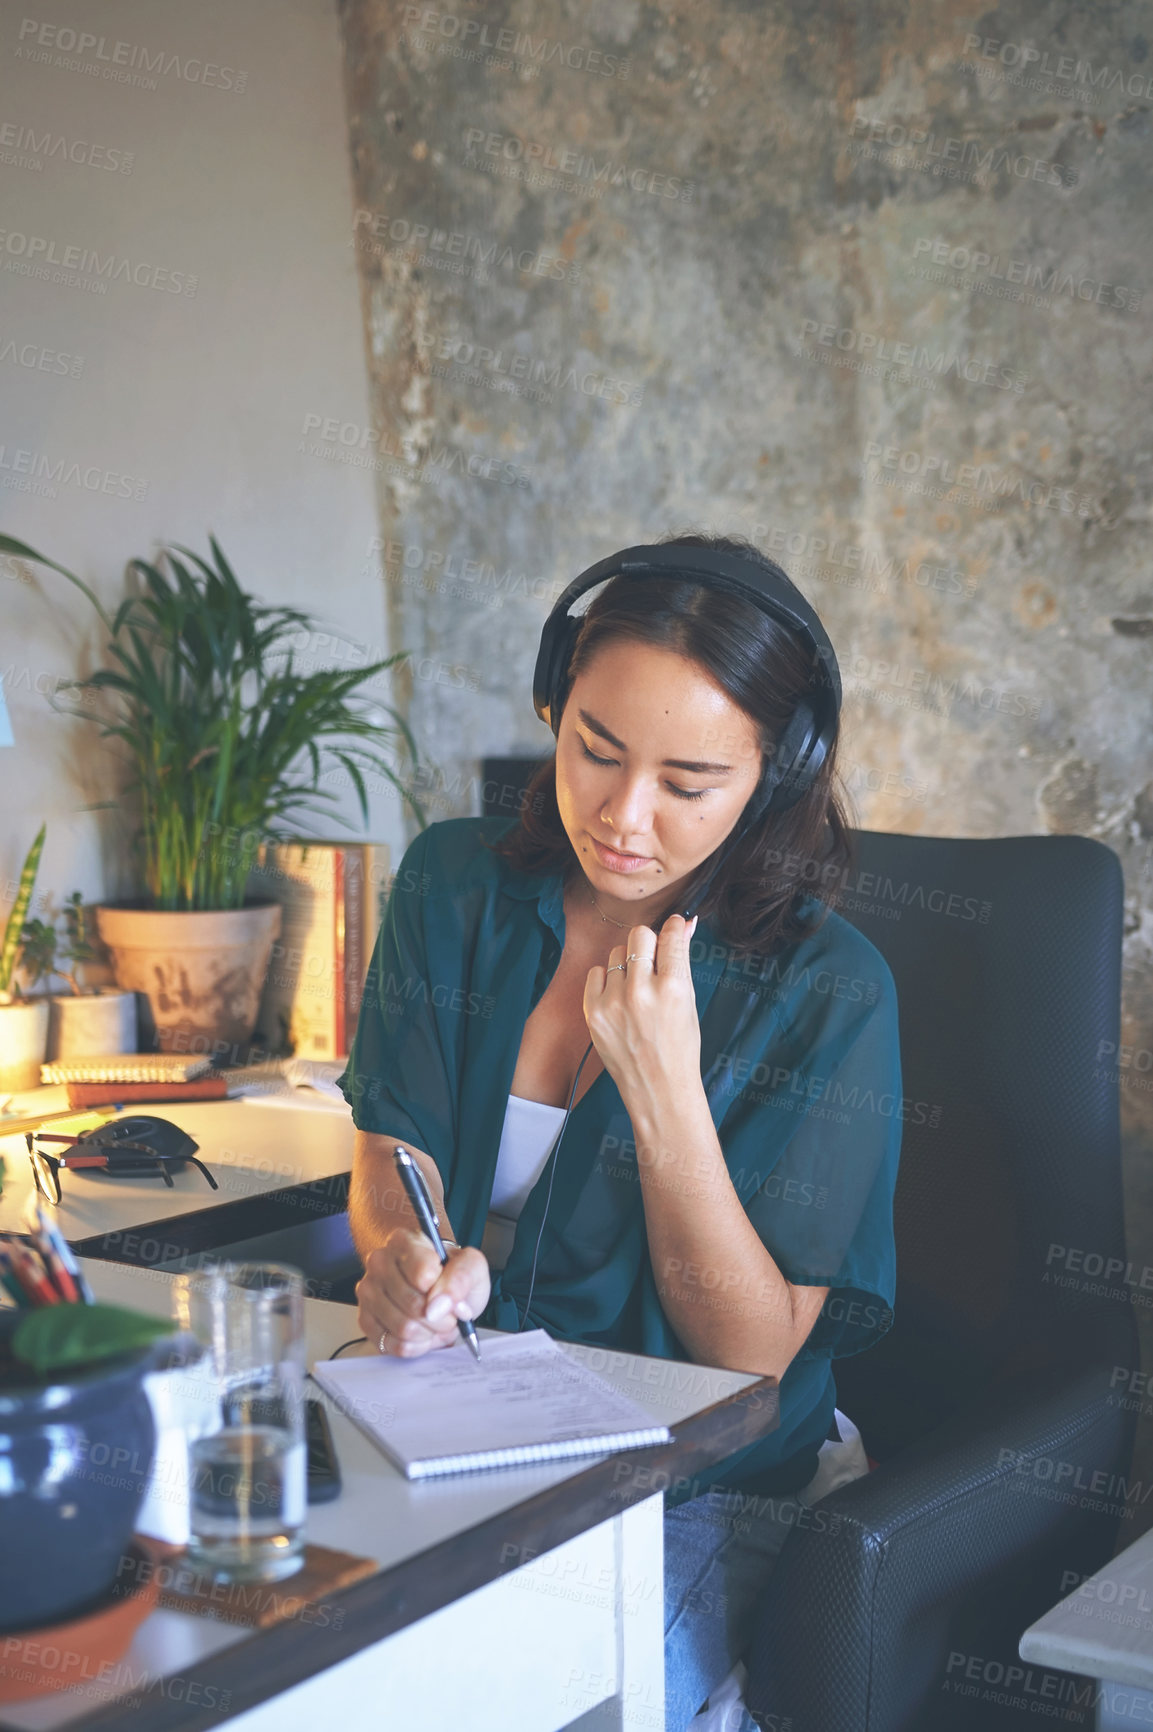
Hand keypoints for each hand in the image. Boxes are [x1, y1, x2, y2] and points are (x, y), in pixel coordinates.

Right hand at [356, 1229, 490, 1357]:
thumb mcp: (472, 1267)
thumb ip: (461, 1278)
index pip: (423, 1273)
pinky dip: (416, 1346)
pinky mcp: (366, 1319)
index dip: (444, 1291)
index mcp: (404, 1241)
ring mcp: (368, 1291)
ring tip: (436, 1323)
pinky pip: (394, 1345)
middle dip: (440, 1318)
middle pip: (413, 1305)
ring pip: (403, 1328)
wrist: (441, 1290)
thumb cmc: (452, 1275)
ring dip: (429, 1333)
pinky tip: (422, 1333)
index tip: (451, 1292)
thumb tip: (438, 1306)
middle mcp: (379, 1262)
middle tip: (448, 1314)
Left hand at [582, 913, 700, 1108]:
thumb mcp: (690, 1003)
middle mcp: (642, 991)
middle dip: (649, 942)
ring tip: (636, 989)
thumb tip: (685, 924)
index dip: (675, 926)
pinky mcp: (594, 1012)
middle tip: (654, 960)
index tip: (675, 926)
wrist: (657, 1088)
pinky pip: (596, 972)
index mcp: (674, 988)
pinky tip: (618, 997)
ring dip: (628, 963)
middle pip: (639, 935)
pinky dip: (607, 980)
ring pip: (617, 952)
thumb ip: (682, 961)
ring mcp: (614, 1002)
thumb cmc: (679, 1047)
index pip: (671, 936)